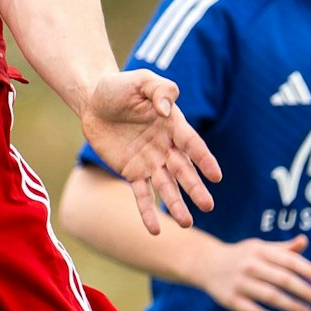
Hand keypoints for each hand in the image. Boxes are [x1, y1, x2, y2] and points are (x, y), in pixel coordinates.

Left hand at [80, 69, 221, 233]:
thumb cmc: (120, 87)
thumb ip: (159, 90)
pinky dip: (147, 212)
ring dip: (176, 204)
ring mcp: (150, 161)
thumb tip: (166, 111)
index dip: (203, 159)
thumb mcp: (141, 80)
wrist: (94, 100)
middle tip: (208, 205)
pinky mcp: (132, 172)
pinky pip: (142, 195)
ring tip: (187, 223)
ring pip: (166, 186)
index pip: (191, 144)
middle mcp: (165, 146)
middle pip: (183, 170)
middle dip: (195, 187)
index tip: (216, 176)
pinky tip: (154, 231)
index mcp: (173, 125)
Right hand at [191, 235, 310, 310]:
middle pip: (283, 279)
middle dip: (304, 291)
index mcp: (260, 251)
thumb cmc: (241, 256)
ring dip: (291, 306)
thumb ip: (283, 248)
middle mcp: (251, 265)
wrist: (206, 264)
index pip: (289, 261)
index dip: (308, 271)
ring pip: (271, 296)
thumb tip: (305, 241)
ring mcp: (240, 283)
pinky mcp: (231, 300)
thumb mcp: (260, 247)